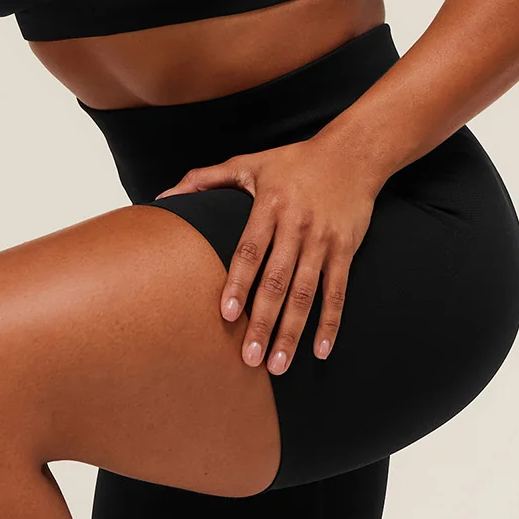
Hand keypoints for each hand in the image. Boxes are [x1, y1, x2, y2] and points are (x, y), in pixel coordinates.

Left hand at [154, 137, 379, 373]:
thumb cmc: (294, 161)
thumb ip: (205, 179)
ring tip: (278, 365)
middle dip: (263, 323)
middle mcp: (296, 227)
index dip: (238, 283)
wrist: (353, 153)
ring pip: (306, 294)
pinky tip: (321, 352)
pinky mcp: (345, 250)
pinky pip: (338, 292)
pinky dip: (331, 323)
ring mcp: (323, 241)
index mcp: (269, 207)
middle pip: (277, 282)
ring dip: (292, 332)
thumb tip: (164, 196)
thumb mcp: (249, 163)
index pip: (250, 251)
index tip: (226, 315)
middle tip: (249, 359)